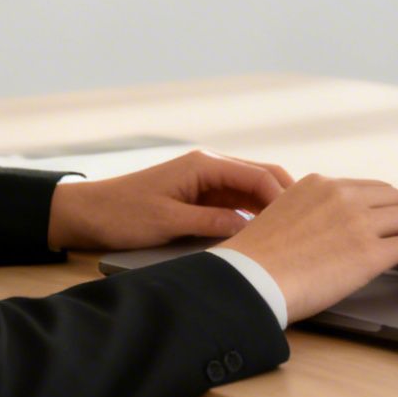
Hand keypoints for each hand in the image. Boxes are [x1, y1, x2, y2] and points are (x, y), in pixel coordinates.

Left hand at [46, 149, 292, 250]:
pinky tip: (266, 232)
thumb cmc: (122, 214)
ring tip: (294, 230)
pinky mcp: (200, 196)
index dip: (281, 197)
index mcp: (203, 164)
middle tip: (309, 222)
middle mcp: (208, 166)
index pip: (256, 175)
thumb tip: (250, 228)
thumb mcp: (169, 222)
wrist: (88, 214)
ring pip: (251, 190)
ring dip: (271, 207)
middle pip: (260, 177)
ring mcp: (206, 180)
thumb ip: (212, 222)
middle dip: (285, 197)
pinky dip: (253, 214)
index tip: (300, 219)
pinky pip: (236, 201)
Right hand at [217, 174, 397, 321]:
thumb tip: (330, 231)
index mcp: (321, 184)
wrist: (248, 279)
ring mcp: (358, 221)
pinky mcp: (368, 252)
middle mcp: (343, 194)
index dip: (394, 208)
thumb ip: (310, 214)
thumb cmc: (257, 261)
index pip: (373, 188)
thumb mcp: (282, 216)